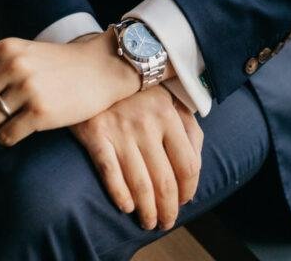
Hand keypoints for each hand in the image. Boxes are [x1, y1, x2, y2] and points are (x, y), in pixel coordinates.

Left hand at [0, 31, 147, 144]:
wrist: (100, 69)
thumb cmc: (56, 64)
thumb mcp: (19, 56)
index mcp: (5, 48)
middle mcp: (14, 66)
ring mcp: (27, 90)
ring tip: (8, 123)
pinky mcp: (40, 113)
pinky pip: (6, 137)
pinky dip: (9, 138)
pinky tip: (24, 128)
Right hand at [70, 87, 203, 231]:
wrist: (96, 68)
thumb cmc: (138, 89)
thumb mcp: (169, 98)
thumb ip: (187, 127)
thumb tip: (195, 167)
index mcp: (169, 112)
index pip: (188, 164)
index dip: (188, 190)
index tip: (184, 201)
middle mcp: (147, 122)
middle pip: (165, 180)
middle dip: (168, 208)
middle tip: (166, 222)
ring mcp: (121, 128)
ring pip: (140, 183)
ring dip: (147, 210)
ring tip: (149, 222)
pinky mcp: (96, 133)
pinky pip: (110, 173)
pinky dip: (120, 194)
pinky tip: (126, 206)